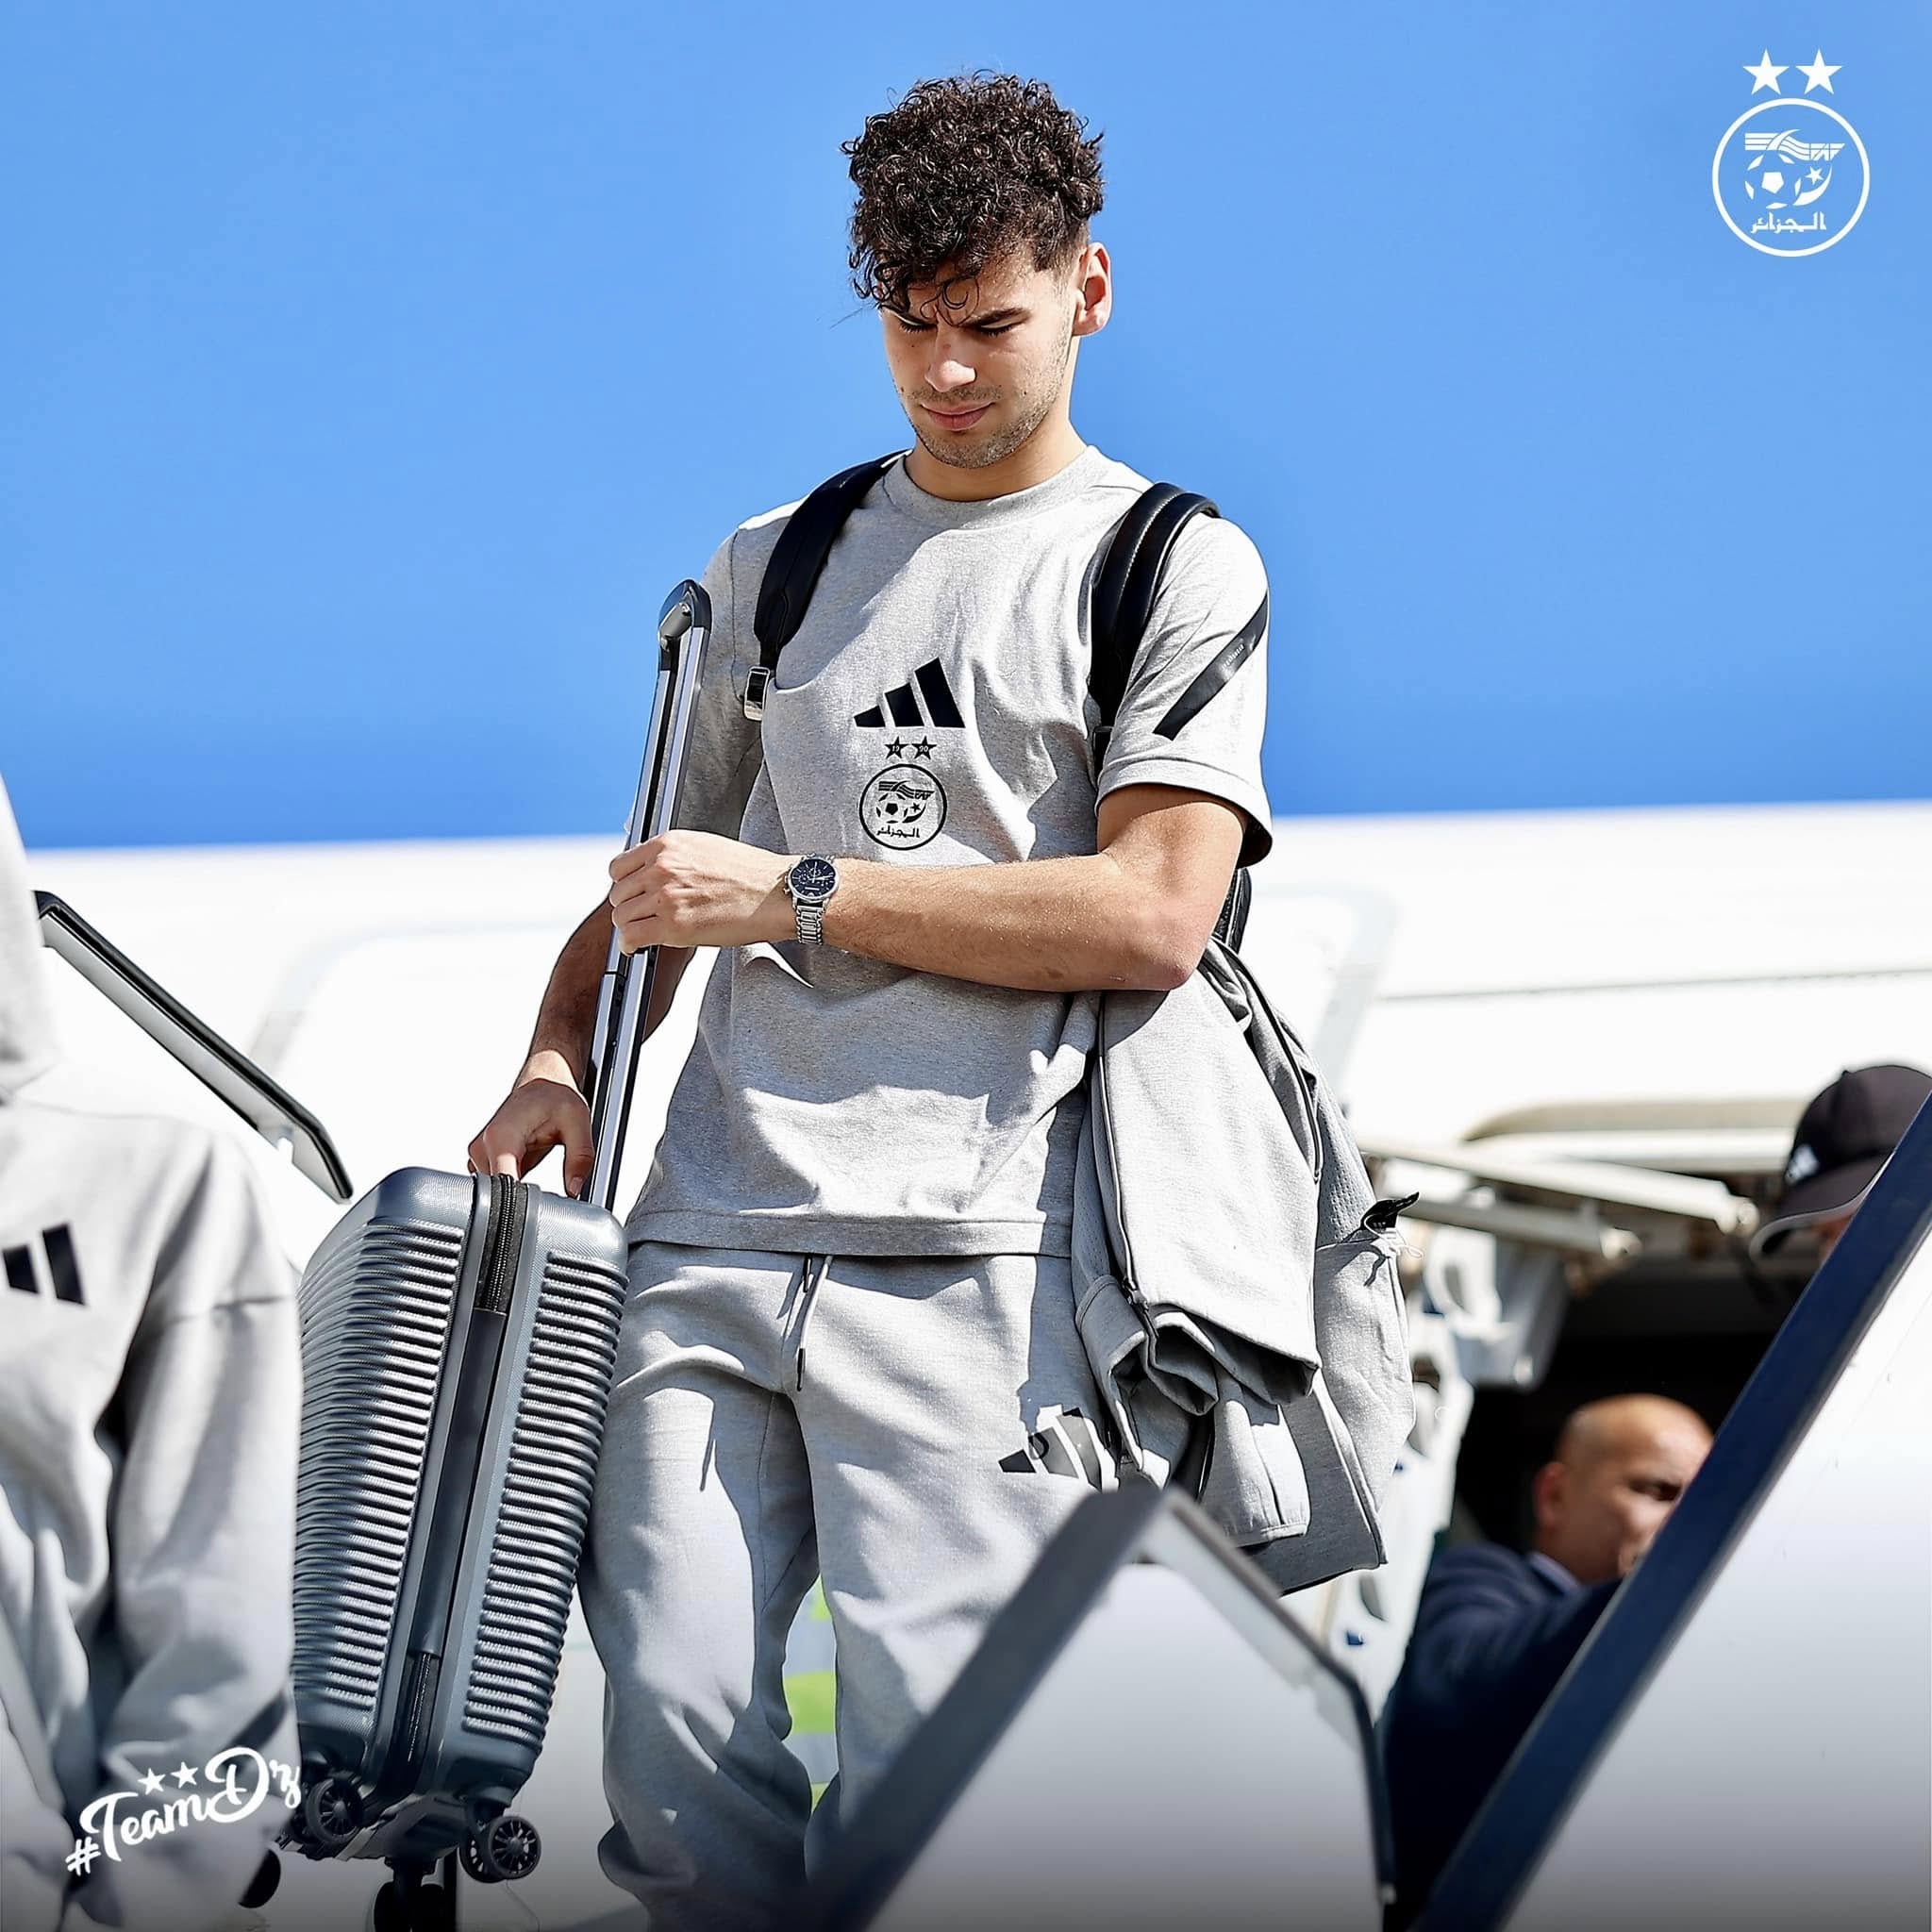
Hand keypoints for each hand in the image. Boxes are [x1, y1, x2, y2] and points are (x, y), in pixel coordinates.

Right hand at [467, 1054, 594, 1197]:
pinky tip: (526, 1173)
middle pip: (495, 1191)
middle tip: (544, 1190)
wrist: (542, 1083)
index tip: (538, 1205)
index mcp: (502, 1135)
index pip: (499, 1183)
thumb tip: (574, 1188)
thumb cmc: (555, 1096)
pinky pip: (494, 1184)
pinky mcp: (484, 1159)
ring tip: (536, 1174)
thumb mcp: (578, 1122)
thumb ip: (579, 1158)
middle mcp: (484, 1144)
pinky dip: (511, 1186)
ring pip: (493, 1191)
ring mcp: (480, 1153)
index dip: (519, 1201)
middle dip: (520, 1198)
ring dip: (515, 1193)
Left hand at [608, 831, 795, 952]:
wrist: (777, 894)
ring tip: (646, 932)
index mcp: (668, 845)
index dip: (625, 885)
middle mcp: (662, 868)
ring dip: (631, 927)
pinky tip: (639, 947)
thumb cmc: (752, 874)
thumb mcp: (706, 848)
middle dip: (629, 907)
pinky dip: (630, 946)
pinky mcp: (673, 925)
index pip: (620, 866)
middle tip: (644, 917)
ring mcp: (665, 897)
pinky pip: (631, 937)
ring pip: (621, 916)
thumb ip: (674, 857)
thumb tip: (654, 872)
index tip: (633, 895)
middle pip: (618, 893)